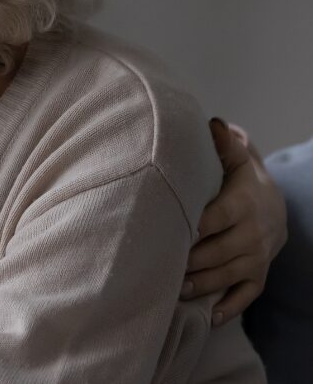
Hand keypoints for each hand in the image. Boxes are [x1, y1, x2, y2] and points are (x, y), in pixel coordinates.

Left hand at [182, 118, 286, 324]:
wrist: (276, 205)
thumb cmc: (243, 180)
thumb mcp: (237, 160)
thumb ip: (224, 145)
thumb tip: (213, 122)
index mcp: (242, 204)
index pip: (213, 219)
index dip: (190, 228)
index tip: (167, 233)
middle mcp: (252, 234)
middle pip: (217, 252)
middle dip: (190, 261)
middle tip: (160, 267)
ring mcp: (257, 257)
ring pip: (227, 275)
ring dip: (201, 285)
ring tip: (173, 290)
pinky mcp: (259, 275)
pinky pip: (246, 295)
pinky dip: (229, 307)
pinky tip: (208, 315)